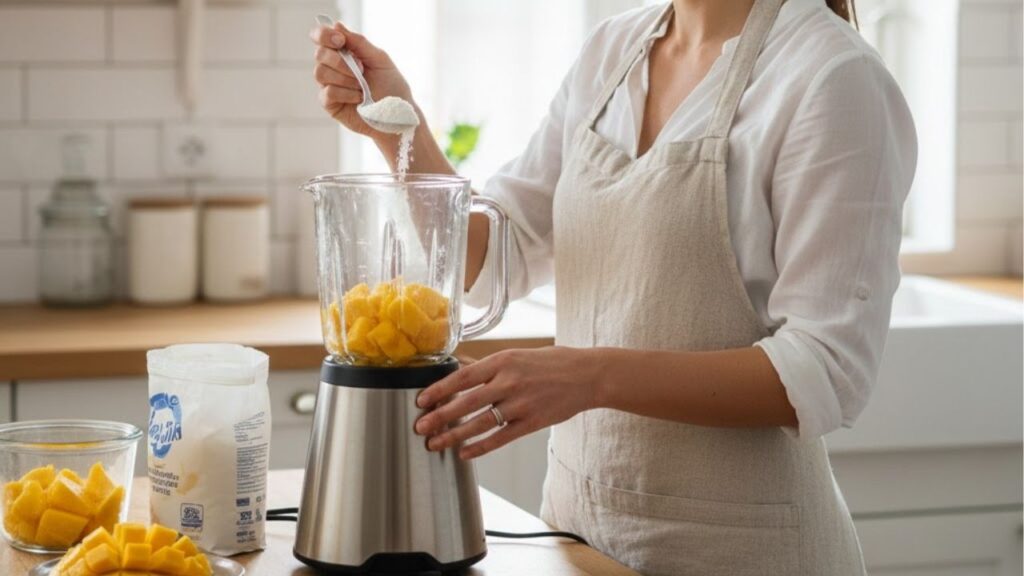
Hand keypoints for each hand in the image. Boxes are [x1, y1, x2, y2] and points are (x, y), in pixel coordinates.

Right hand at [310, 20, 414, 138]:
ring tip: (362, 86)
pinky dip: (345, 93)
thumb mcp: (380, 59)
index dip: (325, 35)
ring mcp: (329, 86)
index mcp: (344, 53)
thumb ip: (359, 42)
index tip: (341, 41)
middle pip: (319, 54)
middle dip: (340, 61)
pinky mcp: (330, 104)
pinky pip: (327, 93)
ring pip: (320, 73)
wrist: (398, 115)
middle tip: (361, 69)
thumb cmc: (392, 86)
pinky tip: (359, 98)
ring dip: (344, 77)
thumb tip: (337, 25)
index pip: (321, 36)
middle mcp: (333, 68)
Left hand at [413, 347, 602, 459]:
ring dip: (455, 435)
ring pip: (481, 423)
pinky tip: (464, 453)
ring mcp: (522, 403)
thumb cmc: (551, 363)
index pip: (463, 376)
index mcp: (503, 360)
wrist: (587, 375)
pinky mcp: (533, 422)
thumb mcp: (517, 355)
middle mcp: (510, 381)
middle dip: (440, 416)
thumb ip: (487, 365)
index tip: (421, 400)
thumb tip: (458, 367)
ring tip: (435, 444)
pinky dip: (481, 447)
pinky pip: (501, 438)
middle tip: (420, 428)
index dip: (439, 390)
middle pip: (467, 402)